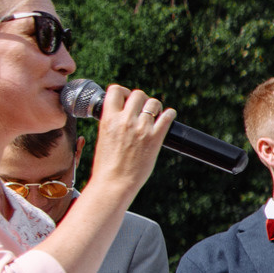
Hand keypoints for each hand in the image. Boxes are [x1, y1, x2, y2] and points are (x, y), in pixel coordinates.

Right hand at [83, 83, 175, 200]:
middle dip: (141, 99)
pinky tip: (167, 118)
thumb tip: (122, 112)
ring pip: (154, 103)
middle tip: (142, 109)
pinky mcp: (156, 137)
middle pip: (138, 94)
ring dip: (155, 107)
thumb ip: (113, 122)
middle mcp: (125, 120)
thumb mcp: (104, 136)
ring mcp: (142, 128)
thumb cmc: (107, 164)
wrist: (114, 182)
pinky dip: (169, 114)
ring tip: (154, 115)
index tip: (126, 99)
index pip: (115, 90)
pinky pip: (168, 116)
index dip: (123, 92)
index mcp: (108, 119)